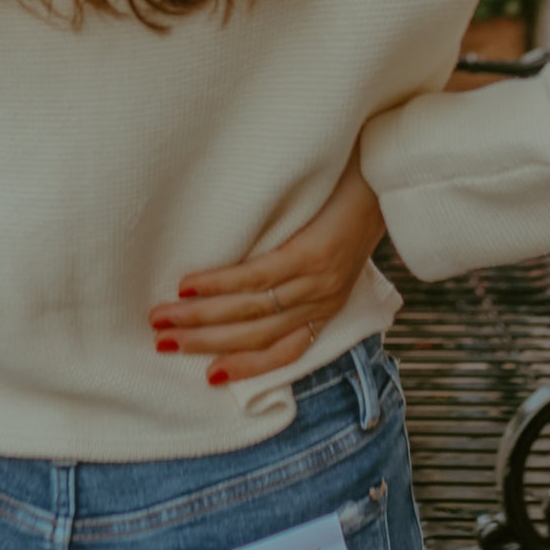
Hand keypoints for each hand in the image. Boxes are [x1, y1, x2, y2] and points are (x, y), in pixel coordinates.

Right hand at [149, 140, 385, 385]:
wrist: (386, 176)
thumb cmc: (350, 208)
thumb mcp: (331, 256)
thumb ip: (300, 276)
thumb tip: (249, 284)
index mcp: (325, 307)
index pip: (280, 350)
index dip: (243, 366)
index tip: (208, 374)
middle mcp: (321, 302)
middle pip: (254, 334)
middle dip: (203, 342)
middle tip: (162, 343)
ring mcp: (317, 281)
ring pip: (249, 311)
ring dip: (200, 318)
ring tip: (163, 317)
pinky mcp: (311, 254)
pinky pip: (256, 276)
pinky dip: (218, 284)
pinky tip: (189, 285)